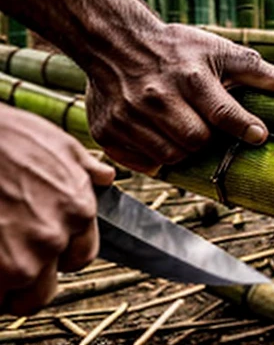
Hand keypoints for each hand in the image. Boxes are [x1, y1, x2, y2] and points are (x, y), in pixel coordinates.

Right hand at [0, 105, 114, 314]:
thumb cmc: (11, 136)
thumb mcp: (62, 145)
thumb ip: (86, 170)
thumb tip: (105, 176)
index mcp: (78, 211)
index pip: (79, 258)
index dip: (58, 256)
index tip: (40, 250)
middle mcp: (54, 238)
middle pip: (46, 287)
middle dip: (30, 278)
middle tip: (10, 260)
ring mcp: (20, 258)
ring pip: (18, 295)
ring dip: (6, 285)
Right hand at [84, 24, 273, 173]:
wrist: (115, 41)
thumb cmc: (177, 48)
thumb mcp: (219, 50)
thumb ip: (258, 71)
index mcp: (189, 77)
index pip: (224, 114)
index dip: (245, 128)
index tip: (259, 135)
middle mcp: (156, 97)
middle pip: (197, 142)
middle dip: (210, 141)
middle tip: (210, 130)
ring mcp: (128, 116)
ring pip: (170, 157)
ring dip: (184, 151)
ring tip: (186, 132)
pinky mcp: (106, 131)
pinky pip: (142, 163)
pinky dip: (156, 158)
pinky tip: (162, 139)